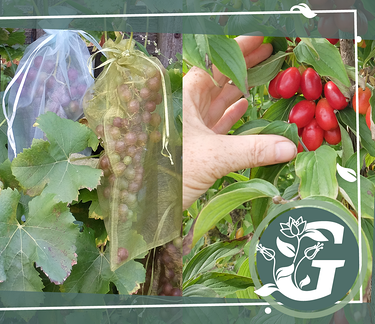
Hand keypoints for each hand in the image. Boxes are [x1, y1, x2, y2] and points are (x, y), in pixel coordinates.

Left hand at [182, 35, 297, 209]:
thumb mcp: (213, 157)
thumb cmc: (170, 173)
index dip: (236, 51)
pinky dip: (232, 115)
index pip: (213, 65)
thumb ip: (252, 149)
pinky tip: (245, 106)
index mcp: (184, 100)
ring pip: (218, 102)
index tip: (259, 39)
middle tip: (269, 52)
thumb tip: (291, 146)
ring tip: (265, 75)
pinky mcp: (194, 145)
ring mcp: (190, 127)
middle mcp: (186, 109)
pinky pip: (217, 123)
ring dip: (240, 89)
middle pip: (218, 80)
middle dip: (243, 66)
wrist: (145, 204)